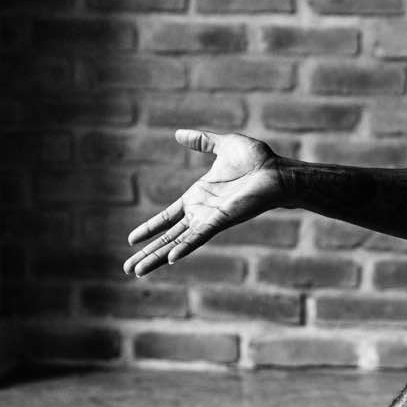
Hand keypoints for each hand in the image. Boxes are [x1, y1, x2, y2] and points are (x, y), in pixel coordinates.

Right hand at [124, 129, 282, 276]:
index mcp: (198, 197)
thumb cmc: (257, 161)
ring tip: (137, 272)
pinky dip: (185, 247)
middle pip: (168, 237)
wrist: (278, 171)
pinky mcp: (222, 221)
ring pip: (178, 243)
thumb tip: (178, 134)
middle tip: (127, 269)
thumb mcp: (223, 145)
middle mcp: (201, 213)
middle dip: (147, 253)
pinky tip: (171, 259)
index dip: (150, 228)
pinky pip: (199, 237)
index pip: (167, 218)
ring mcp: (210, 219)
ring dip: (157, 257)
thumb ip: (201, 142)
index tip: (131, 240)